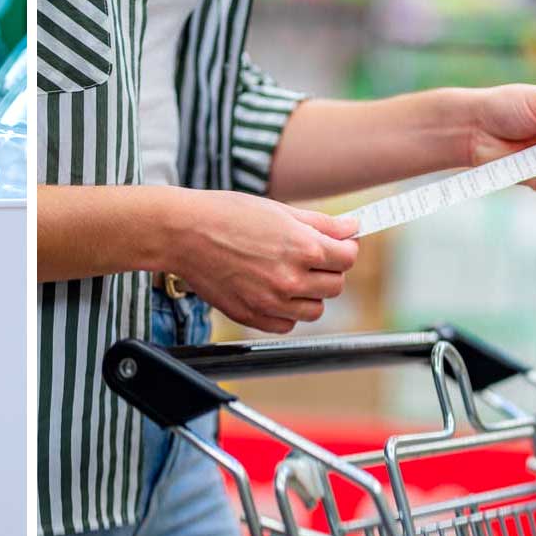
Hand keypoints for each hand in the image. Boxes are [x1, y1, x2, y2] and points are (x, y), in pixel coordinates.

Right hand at [164, 189, 358, 333]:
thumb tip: (352, 228)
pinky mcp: (251, 315)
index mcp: (302, 247)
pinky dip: (285, 312)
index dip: (345, 249)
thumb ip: (321, 223)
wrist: (183, 233)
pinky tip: (272, 291)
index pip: (348, 258)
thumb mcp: (278, 210)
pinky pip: (286, 325)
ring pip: (314, 310)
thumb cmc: (225, 215)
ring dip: (309, 294)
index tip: (337, 245)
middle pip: (335, 286)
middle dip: (328, 270)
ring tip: (288, 275)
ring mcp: (270, 301)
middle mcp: (290, 278)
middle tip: (310, 258)